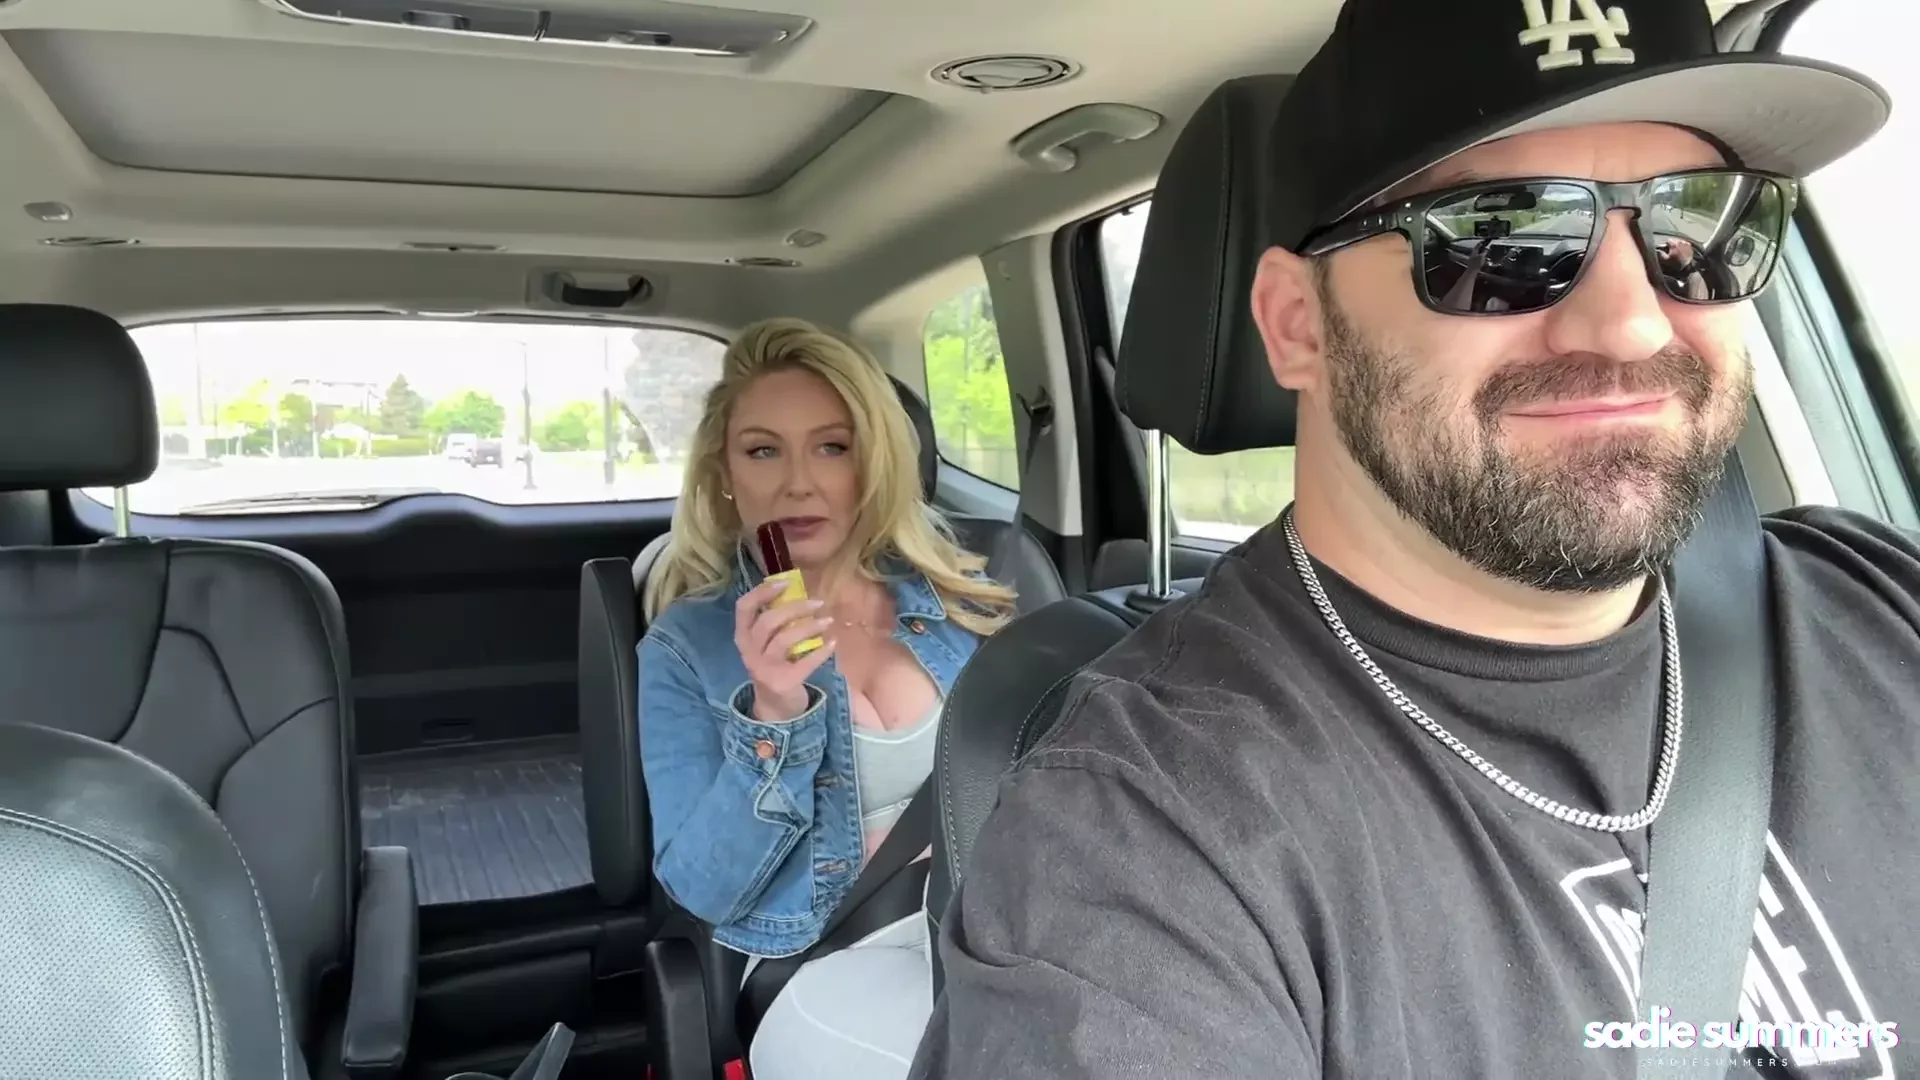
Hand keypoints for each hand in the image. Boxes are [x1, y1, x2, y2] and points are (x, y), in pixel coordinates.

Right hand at [733, 577, 836, 721]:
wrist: (775, 707)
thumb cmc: (774, 665)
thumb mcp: (765, 644)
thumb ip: (774, 622)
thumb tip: (797, 593)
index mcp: (743, 637)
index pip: (744, 607)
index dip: (762, 592)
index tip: (785, 583)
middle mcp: (749, 652)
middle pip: (768, 621)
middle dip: (795, 608)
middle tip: (818, 603)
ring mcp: (764, 669)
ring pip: (784, 639)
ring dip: (809, 627)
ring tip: (828, 621)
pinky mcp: (782, 683)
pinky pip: (804, 663)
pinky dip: (820, 652)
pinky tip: (832, 643)